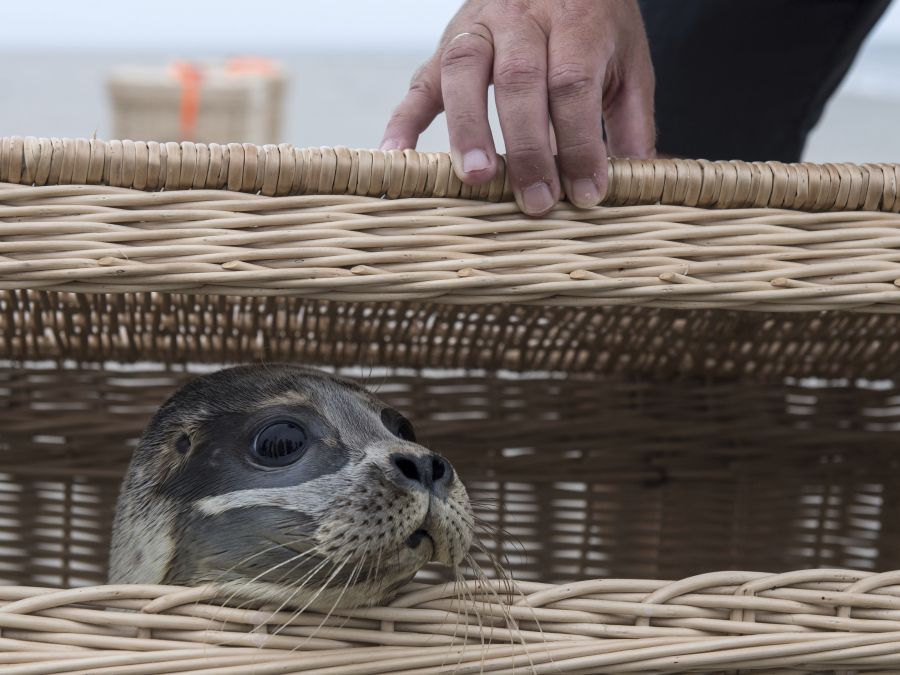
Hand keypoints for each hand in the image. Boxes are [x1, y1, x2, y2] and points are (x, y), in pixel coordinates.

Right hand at [381, 0, 655, 214]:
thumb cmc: (593, 22)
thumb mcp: (627, 60)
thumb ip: (630, 118)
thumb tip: (637, 177)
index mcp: (575, 21)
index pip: (572, 83)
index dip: (579, 142)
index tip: (587, 192)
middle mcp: (521, 17)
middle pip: (521, 80)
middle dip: (528, 147)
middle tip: (536, 201)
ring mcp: (476, 28)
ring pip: (464, 71)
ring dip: (468, 128)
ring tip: (477, 178)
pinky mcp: (444, 45)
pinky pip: (418, 80)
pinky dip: (404, 119)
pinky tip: (395, 153)